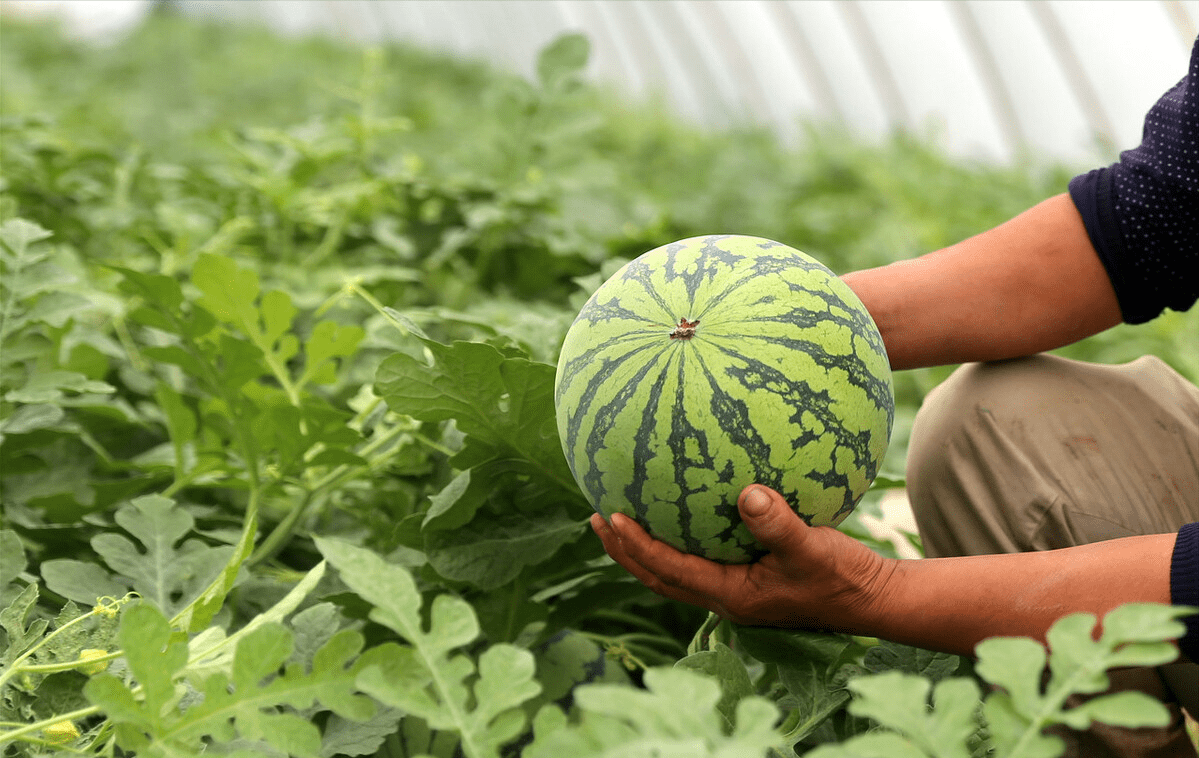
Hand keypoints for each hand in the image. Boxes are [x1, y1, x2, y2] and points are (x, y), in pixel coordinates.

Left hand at [591, 484, 896, 632]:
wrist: (872, 599)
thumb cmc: (843, 577)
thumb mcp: (812, 548)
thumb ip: (778, 524)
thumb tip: (746, 493)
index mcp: (731, 595)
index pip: (668, 571)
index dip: (636, 546)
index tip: (609, 517)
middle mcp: (726, 598)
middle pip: (658, 577)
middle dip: (625, 551)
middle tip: (596, 518)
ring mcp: (736, 592)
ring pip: (675, 574)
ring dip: (644, 550)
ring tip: (620, 520)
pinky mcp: (749, 580)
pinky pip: (699, 561)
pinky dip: (677, 543)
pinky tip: (680, 512)